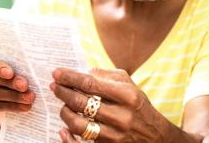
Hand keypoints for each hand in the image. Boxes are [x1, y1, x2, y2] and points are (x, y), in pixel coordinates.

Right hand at [0, 46, 34, 118]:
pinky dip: (10, 107)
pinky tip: (23, 106)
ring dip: (13, 96)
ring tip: (29, 97)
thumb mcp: (3, 59)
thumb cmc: (0, 66)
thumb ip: (10, 61)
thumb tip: (30, 67)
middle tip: (25, 86)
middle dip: (9, 83)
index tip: (11, 73)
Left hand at [51, 68, 174, 142]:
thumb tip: (83, 72)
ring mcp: (114, 134)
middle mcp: (121, 115)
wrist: (153, 135)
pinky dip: (67, 138)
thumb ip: (107, 76)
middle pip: (81, 103)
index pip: (91, 84)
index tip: (56, 73)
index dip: (70, 78)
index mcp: (127, 95)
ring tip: (63, 105)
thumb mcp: (130, 85)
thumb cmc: (137, 105)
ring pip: (78, 124)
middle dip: (63, 92)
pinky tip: (63, 130)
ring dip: (64, 113)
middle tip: (54, 87)